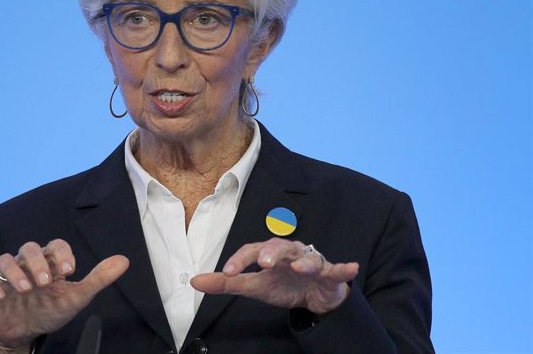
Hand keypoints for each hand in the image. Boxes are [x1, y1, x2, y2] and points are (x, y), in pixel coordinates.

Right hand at [0, 239, 128, 352]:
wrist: (26, 332)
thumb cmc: (51, 309)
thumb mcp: (77, 297)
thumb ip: (99, 278)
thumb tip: (124, 261)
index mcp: (50, 262)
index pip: (56, 245)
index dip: (62, 253)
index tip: (69, 270)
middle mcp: (28, 264)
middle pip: (29, 248)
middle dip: (37, 262)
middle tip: (46, 281)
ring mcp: (8, 276)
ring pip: (5, 260)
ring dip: (15, 272)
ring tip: (27, 289)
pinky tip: (0, 295)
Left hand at [191, 238, 357, 313]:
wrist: (313, 296)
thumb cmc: (281, 285)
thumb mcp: (253, 286)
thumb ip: (225, 284)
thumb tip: (193, 281)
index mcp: (269, 254)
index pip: (252, 251)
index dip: (240, 260)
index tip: (228, 272)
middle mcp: (290, 253)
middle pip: (280, 247)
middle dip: (272, 252)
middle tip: (264, 262)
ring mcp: (311, 261)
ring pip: (309, 257)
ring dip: (305, 262)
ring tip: (301, 267)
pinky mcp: (331, 274)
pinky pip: (338, 269)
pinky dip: (344, 268)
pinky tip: (350, 267)